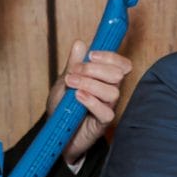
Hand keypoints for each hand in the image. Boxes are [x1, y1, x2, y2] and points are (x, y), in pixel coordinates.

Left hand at [50, 40, 134, 162]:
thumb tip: (80, 44)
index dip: (111, 57)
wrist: (55, 132)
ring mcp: (107, 108)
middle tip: (73, 71)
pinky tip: (78, 97)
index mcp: (104, 79)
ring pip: (112, 92)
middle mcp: (109, 92)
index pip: (121, 65)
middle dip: (94, 69)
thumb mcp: (64, 82)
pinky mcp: (102, 124)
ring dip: (89, 84)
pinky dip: (91, 101)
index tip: (91, 55)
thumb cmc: (62, 107)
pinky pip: (106, 111)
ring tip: (71, 84)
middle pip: (118, 74)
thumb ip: (73, 64)